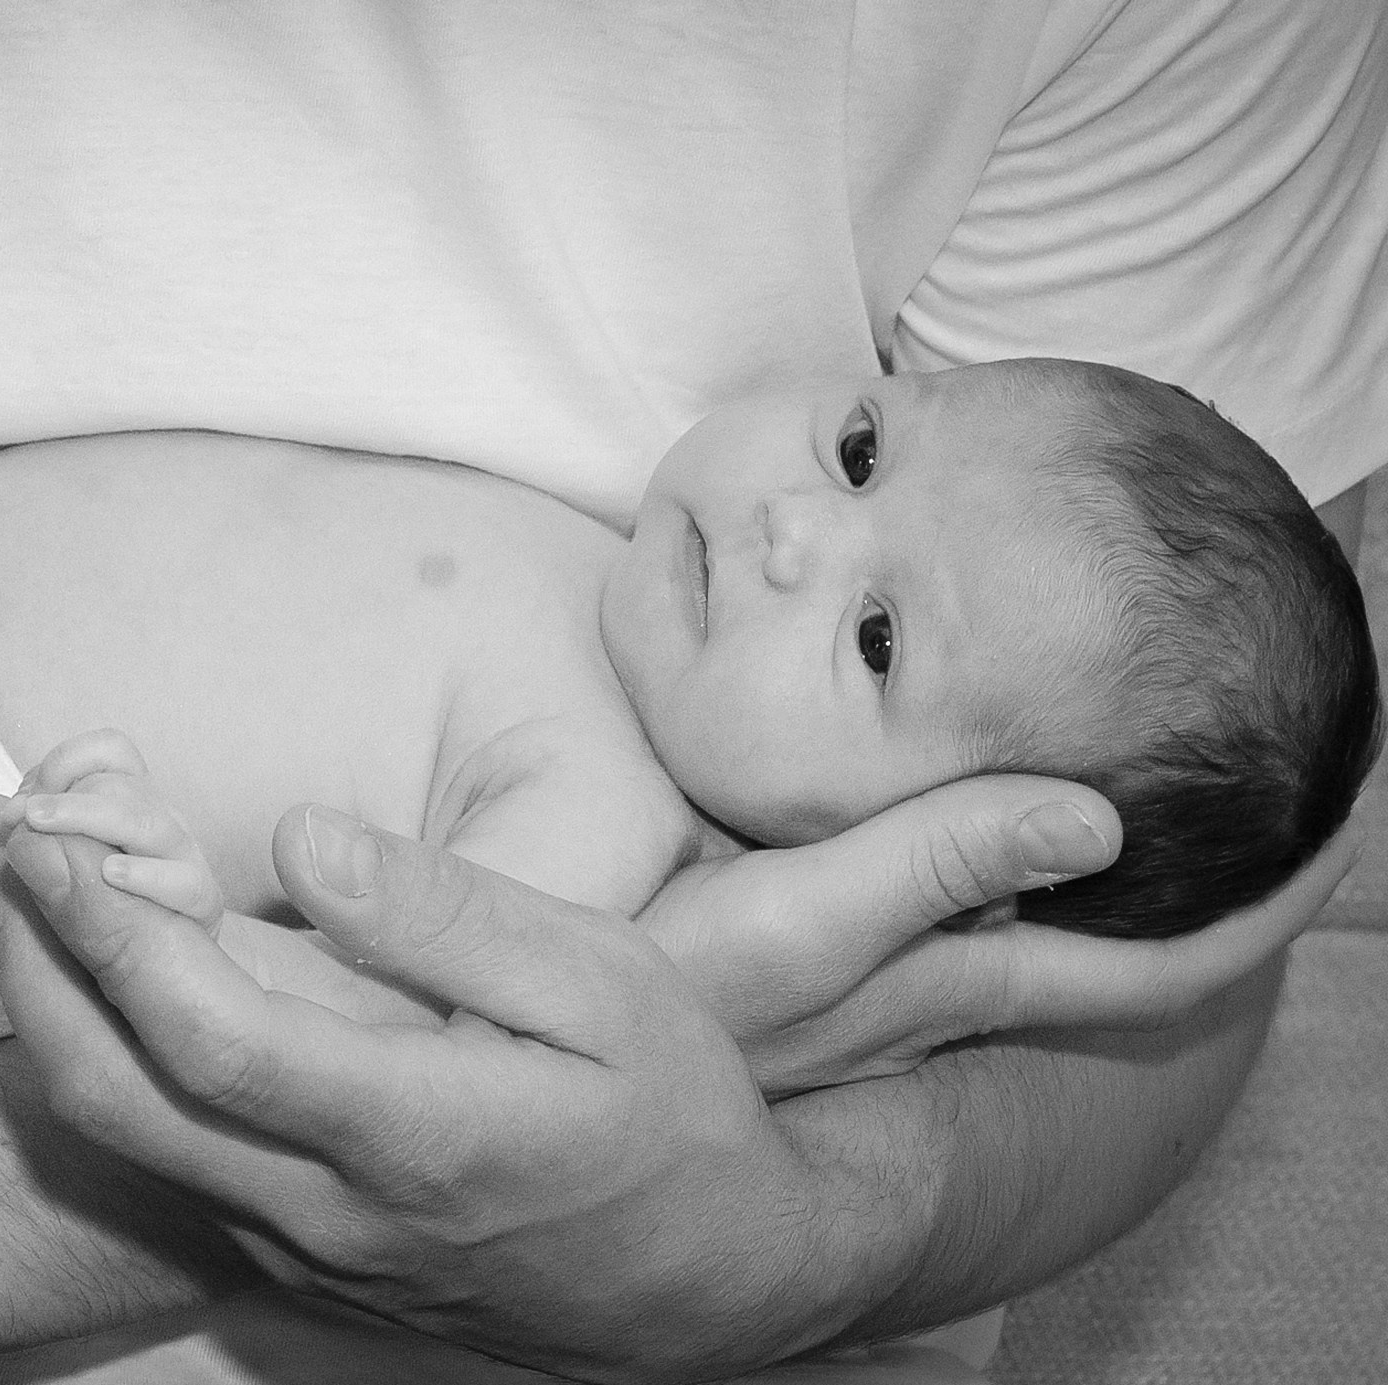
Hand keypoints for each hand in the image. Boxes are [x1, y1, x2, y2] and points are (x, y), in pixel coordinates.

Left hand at [0, 795, 874, 1381]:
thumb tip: (303, 841)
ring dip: (46, 1008)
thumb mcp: (606, 984)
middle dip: (27, 962)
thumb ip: (447, 914)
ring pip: (121, 1140)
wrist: (710, 1284)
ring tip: (15, 887)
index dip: (104, 935)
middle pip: (115, 1098)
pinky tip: (99, 975)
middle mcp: (329, 1211)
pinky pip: (162, 1162)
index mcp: (414, 1133)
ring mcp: (301, 1249)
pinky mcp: (296, 1261)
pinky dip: (102, 1059)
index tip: (46, 837)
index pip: (206, 1039)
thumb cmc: (673, 1118)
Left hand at [16, 729, 227, 927]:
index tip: (33, 791)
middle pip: (123, 786)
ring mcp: (184, 856)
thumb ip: (34, 832)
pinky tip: (110, 874)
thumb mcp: (66, 859)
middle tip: (28, 816)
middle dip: (71, 799)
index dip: (69, 759)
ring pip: (150, 822)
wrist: (174, 954)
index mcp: (130, 799)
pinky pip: (184, 881)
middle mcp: (160, 818)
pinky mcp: (200, 899)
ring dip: (94, 819)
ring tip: (49, 829)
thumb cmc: (111, 901)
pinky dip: (146, 875)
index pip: (111, 751)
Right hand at [639, 774, 1356, 1092]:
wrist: (570, 1048)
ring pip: (1046, 916)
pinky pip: (970, 893)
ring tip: (1163, 766)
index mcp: (960, 975)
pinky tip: (994, 792)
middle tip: (1276, 772)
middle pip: (1122, 943)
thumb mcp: (803, 921)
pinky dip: (1015, 842)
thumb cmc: (675, 992)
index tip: (1345, 830)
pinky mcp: (833, 945)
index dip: (1260, 918)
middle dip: (1208, 876)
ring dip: (1118, 857)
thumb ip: (935, 862)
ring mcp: (892, 975)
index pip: (1158, 969)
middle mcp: (947, 984)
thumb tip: (1103, 818)